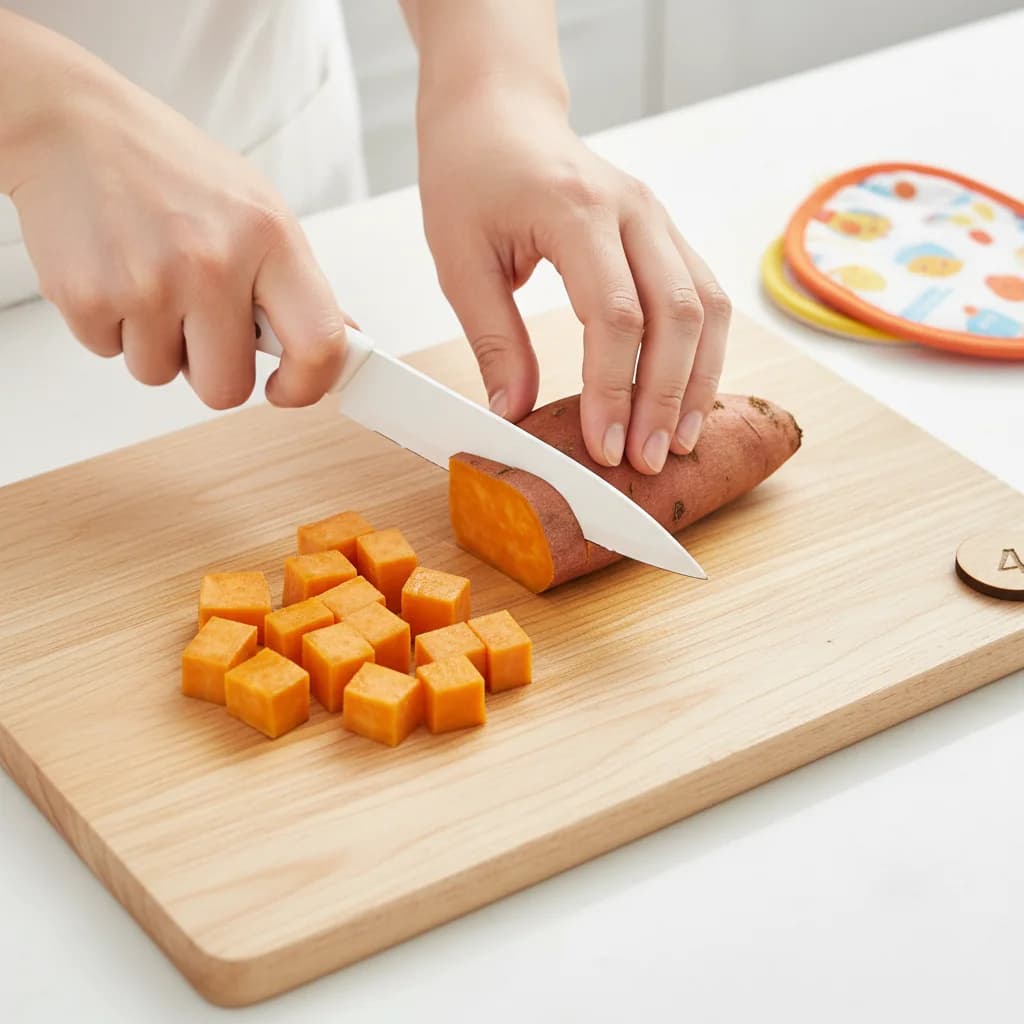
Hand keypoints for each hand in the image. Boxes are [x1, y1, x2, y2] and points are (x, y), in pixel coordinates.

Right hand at [8, 49, 348, 408]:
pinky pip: (112, 355)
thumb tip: (340, 338)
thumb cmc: (170, 169)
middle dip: (213, 369)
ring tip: (150, 280)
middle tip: (200, 323)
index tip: (288, 388)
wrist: (70, 126)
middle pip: (227, 388)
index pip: (318, 342)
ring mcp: (147, 283)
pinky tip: (116, 273)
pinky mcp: (87, 297)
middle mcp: (212, 262)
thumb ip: (296, 282)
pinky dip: (113, 326)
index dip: (307, 385)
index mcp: (269, 238)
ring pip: (161, 375)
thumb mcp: (257, 210)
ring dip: (157, 343)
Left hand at [418, 83, 729, 473]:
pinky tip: (687, 397)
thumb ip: (492, 340)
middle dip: (667, 397)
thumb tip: (514, 414)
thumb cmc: (471, 175)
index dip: (615, 389)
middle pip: (678, 313)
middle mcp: (633, 209)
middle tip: (650, 460)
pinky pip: (703, 295)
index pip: (615, 314)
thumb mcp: (460, 260)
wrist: (499, 112)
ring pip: (707, 305)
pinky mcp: (664, 233)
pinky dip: (702, 352)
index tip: (606, 448)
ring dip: (699, 379)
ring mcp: (658, 218)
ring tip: (682, 441)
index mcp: (575, 210)